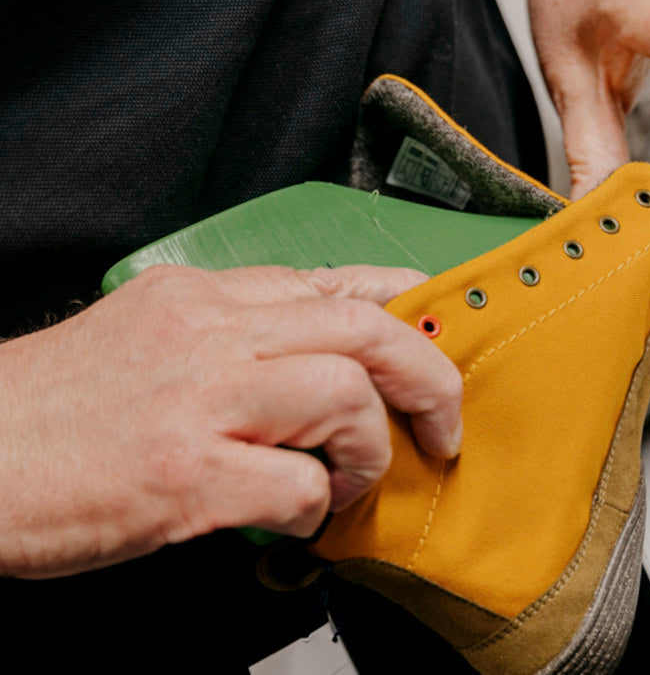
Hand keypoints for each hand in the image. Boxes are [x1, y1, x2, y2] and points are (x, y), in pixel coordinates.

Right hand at [0, 264, 461, 578]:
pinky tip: (293, 517)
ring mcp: (199, 401)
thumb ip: (236, 337)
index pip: (335, 283)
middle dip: (428, 376)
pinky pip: (297, 486)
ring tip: (352, 479)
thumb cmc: (57, 407)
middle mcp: (209, 334)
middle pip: (365, 328)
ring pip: (346, 395)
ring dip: (371, 448)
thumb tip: (317, 362)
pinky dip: (315, 508)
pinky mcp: (184, 475)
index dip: (405, 307)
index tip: (434, 337)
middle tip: (441, 424)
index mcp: (203, 297)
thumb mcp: (150, 336)